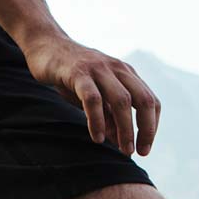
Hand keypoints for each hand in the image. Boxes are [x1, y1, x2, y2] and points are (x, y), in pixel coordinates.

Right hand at [22, 34, 160, 155]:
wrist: (47, 46)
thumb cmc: (73, 76)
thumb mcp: (97, 97)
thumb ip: (110, 116)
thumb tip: (122, 143)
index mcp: (126, 74)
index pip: (151, 101)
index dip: (152, 127)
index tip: (144, 149)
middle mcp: (117, 69)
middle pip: (143, 100)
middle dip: (145, 129)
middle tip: (137, 152)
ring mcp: (99, 69)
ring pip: (122, 101)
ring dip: (125, 129)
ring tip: (123, 149)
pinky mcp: (78, 73)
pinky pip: (93, 99)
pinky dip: (98, 121)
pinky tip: (97, 138)